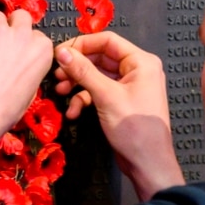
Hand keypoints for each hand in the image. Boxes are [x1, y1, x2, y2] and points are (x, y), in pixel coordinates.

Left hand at [0, 10, 53, 137]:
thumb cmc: (7, 109)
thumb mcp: (30, 90)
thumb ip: (29, 68)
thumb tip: (18, 64)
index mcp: (41, 50)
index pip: (37, 35)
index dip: (25, 43)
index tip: (17, 53)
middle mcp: (23, 35)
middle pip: (20, 16)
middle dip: (12, 25)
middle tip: (2, 40)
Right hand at [53, 32, 184, 199]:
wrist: (148, 163)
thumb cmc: (134, 128)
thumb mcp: (106, 96)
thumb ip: (83, 71)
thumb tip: (61, 51)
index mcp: (141, 61)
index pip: (108, 41)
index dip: (82, 44)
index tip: (60, 53)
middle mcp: (137, 70)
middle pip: (100, 58)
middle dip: (77, 68)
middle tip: (57, 76)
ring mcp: (129, 87)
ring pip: (97, 77)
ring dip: (78, 84)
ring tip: (60, 92)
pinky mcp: (121, 103)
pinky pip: (99, 93)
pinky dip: (85, 100)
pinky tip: (73, 112)